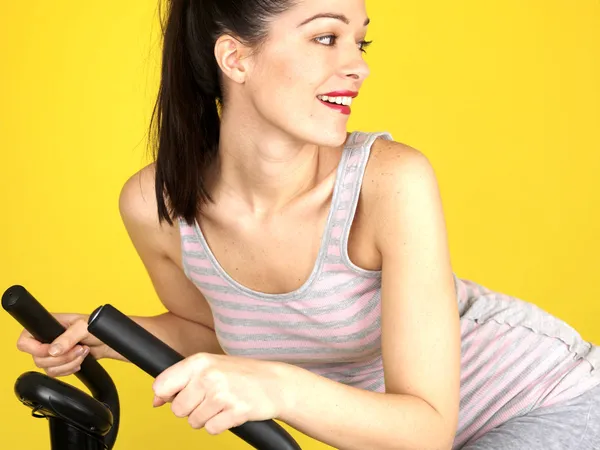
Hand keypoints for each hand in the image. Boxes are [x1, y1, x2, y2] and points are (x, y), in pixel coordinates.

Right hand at [16, 313, 107, 376]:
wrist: (106, 341)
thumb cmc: (95, 327)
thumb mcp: (83, 327)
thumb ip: (68, 338)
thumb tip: (53, 350)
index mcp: (46, 326)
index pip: (24, 341)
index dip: (35, 349)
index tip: (53, 349)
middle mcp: (46, 340)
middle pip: (38, 359)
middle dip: (62, 357)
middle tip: (78, 348)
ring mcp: (52, 352)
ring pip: (48, 369)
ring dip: (68, 363)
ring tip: (82, 351)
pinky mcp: (59, 363)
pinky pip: (56, 374)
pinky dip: (69, 369)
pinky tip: (79, 360)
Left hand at [152, 353, 289, 434]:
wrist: (275, 383)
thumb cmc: (241, 374)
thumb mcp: (210, 367)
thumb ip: (182, 379)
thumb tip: (155, 400)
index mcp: (199, 361)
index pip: (162, 385)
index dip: (167, 396)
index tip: (180, 395)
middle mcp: (208, 376)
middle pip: (177, 409)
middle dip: (190, 409)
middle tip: (208, 399)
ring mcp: (222, 394)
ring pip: (193, 422)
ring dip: (206, 418)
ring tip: (222, 404)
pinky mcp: (235, 411)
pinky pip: (211, 429)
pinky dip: (219, 425)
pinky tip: (230, 412)